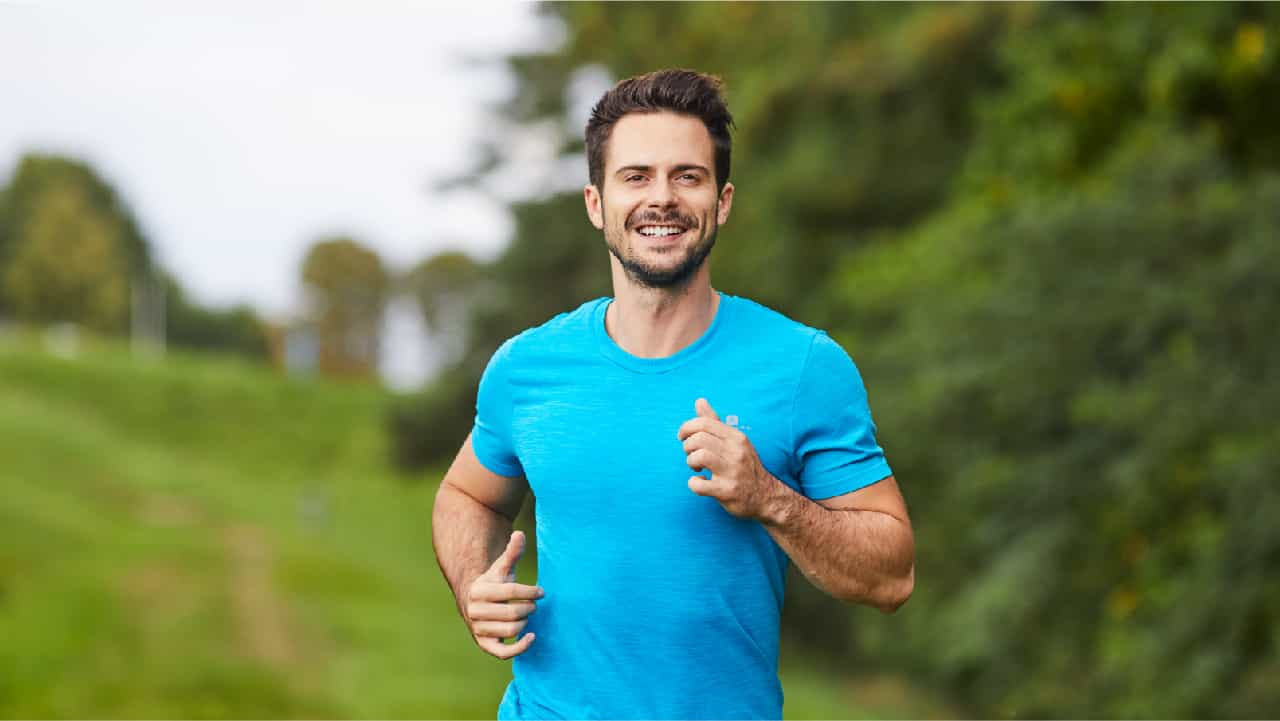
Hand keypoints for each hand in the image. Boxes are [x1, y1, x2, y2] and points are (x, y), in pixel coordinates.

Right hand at [462, 530, 542, 658]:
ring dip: (525, 623)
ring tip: (527, 616)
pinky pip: (503, 652)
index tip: (541, 592)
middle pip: (513, 613)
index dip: (530, 591)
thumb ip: (511, 553)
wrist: (474, 603)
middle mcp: (475, 611)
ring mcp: (478, 629)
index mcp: (479, 590)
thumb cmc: (493, 584)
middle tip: (534, 605)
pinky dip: (520, 647)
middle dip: (529, 608)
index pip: (510, 591)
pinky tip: (532, 637)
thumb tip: (520, 533)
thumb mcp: (501, 568)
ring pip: (511, 630)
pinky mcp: (484, 644)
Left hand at [677, 398, 782, 520]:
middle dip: (687, 446)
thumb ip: (714, 422)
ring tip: (696, 468)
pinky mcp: (727, 491)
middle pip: (698, 439)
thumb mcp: (734, 441)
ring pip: (699, 457)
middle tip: (692, 455)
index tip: (682, 437)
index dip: (686, 428)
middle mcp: (736, 452)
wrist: (766, 496)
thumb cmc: (744, 466)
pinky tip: (700, 482)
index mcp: (736, 437)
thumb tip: (699, 401)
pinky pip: (699, 485)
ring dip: (691, 462)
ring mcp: (732, 472)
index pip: (704, 423)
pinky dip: (693, 484)